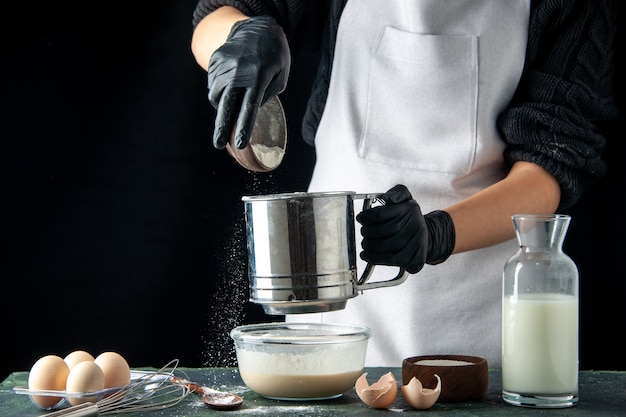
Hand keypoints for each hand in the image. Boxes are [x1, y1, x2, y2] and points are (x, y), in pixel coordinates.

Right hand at [207, 16, 289, 149]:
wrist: (258, 28)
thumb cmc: (275, 57)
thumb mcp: (281, 76)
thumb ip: (267, 96)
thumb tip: (248, 113)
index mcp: (259, 78)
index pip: (249, 108)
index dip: (243, 128)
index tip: (239, 144)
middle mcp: (239, 72)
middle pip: (226, 106)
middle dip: (221, 128)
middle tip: (218, 144)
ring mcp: (225, 65)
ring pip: (216, 96)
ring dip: (221, 107)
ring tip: (231, 105)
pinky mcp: (216, 60)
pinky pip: (213, 84)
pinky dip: (219, 90)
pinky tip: (230, 84)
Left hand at [356, 185, 455, 273]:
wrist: (426, 235)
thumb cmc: (409, 216)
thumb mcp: (405, 198)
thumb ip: (396, 193)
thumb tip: (388, 198)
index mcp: (410, 209)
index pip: (380, 214)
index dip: (366, 217)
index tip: (360, 218)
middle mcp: (416, 226)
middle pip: (381, 231)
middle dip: (367, 232)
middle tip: (364, 232)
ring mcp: (417, 244)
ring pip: (384, 247)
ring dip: (369, 246)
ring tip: (365, 244)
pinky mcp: (416, 260)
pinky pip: (391, 260)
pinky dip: (375, 259)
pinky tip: (367, 255)